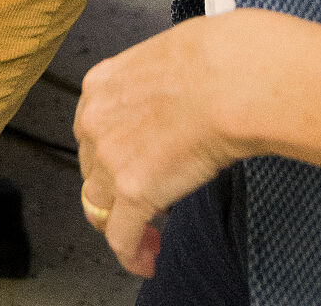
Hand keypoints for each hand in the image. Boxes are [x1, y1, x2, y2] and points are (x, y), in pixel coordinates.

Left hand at [74, 13, 263, 278]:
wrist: (229, 79)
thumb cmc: (216, 61)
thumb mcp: (165, 60)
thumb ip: (152, 88)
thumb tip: (171, 104)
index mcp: (101, 84)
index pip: (91, 131)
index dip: (109, 155)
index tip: (126, 168)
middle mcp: (95, 120)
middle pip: (91, 170)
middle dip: (112, 191)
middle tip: (140, 207)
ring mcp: (110, 157)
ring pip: (100, 207)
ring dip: (121, 226)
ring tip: (147, 241)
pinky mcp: (134, 192)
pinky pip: (121, 238)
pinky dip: (132, 255)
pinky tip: (147, 261)